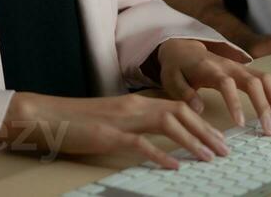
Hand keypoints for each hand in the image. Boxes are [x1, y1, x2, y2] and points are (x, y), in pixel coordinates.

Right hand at [0, 91, 232, 169]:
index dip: (202, 123)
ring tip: (209, 157)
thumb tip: (157, 139)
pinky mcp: (108, 134)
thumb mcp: (113, 121)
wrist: (46, 116)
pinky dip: (160, 154)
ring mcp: (121, 120)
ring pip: (167, 124)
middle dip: (206, 131)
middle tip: (224, 149)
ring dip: (192, 141)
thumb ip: (136, 125)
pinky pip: (140, 143)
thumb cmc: (78, 121)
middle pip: (179, 113)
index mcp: (136, 104)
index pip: (178, 107)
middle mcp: (133, 107)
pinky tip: (174, 165)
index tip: (219, 139)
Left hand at [156, 38, 270, 133]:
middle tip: (270, 130)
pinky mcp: (247, 70)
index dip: (234, 102)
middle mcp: (230, 66)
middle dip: (264, 106)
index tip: (239, 123)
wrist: (183, 47)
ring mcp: (240, 67)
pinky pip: (267, 79)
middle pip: (253, 82)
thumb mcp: (171, 79)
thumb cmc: (177, 67)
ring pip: (265, 79)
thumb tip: (198, 108)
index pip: (226, 83)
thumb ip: (184, 93)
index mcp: (210, 68)